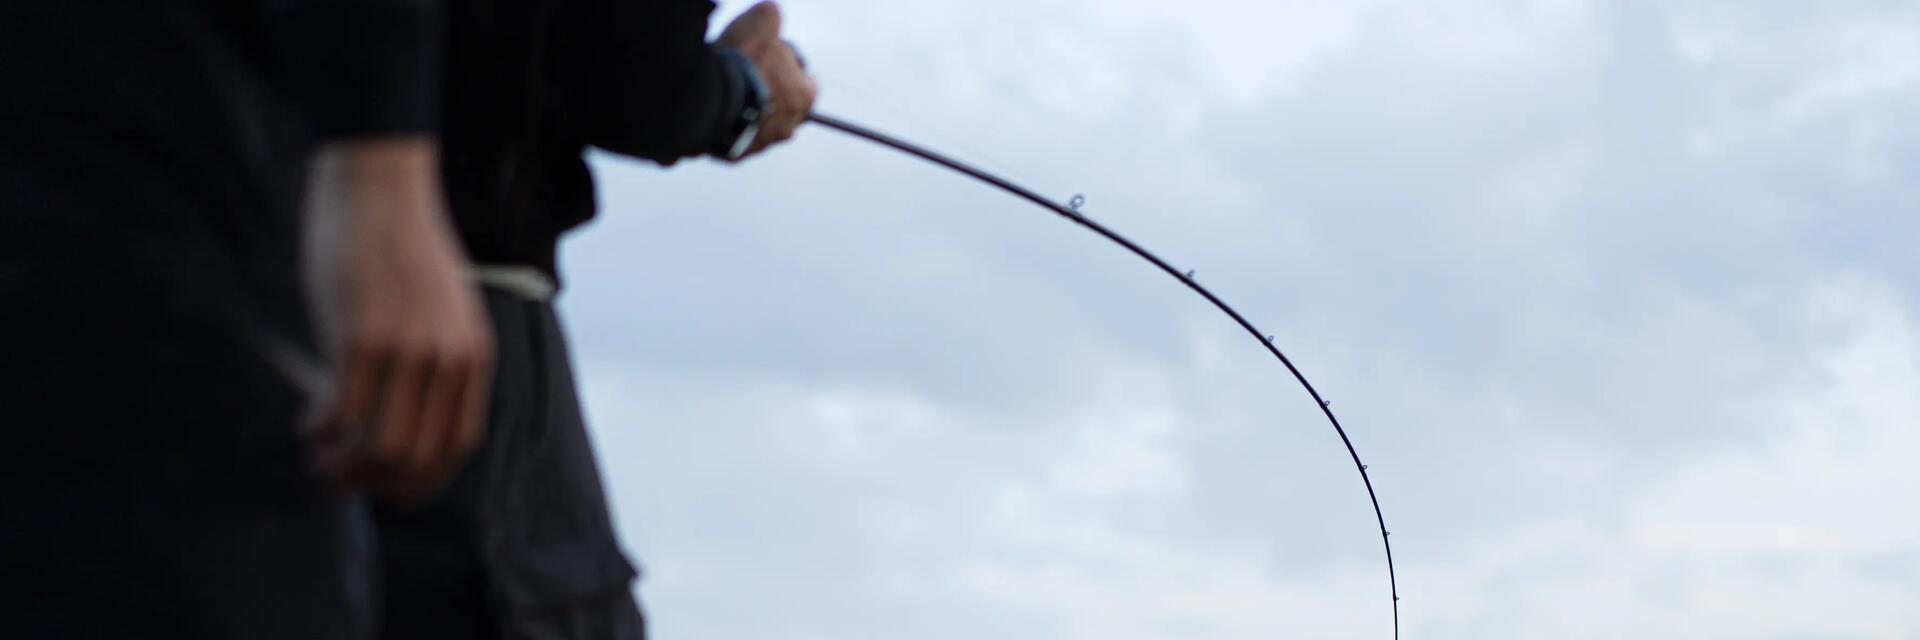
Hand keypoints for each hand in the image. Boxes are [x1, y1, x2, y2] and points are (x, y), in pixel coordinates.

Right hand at [305, 137, 493, 505]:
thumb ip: (429, 363)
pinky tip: (307, 424)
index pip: (457, 446)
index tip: (388, 488)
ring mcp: (408, 350)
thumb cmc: (399, 248)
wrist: (380, 183)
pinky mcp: (362, 336)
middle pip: (417, 457)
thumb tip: (390, 421)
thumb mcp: (437, 310)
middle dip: (373, 481)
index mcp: (472, 356)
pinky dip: (321, 432)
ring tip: (319, 457)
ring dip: (345, 466)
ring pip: (382, 446)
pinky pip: (342, 412)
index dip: (420, 478)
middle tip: (338, 476)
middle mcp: (448, 359)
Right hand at [717, 1, 816, 157]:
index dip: (788, 67)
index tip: (771, 59)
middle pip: (782, 106)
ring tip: (728, 92)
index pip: (805, 82)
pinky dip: (728, 125)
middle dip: (768, 92)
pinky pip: (735, 139)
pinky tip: (716, 108)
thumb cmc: (743, 60)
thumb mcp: (763, 20)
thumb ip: (771, 17)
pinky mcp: (736, 154)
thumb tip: (770, 15)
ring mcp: (762, 143)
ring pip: (759, 125)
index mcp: (804, 97)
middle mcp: (789, 126)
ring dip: (748, 110)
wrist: (710, 96)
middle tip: (747, 74)